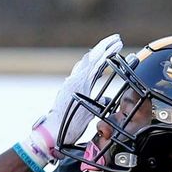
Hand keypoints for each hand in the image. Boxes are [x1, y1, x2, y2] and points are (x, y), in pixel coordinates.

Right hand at [14, 34, 122, 171]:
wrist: (54, 132)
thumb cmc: (68, 125)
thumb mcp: (85, 111)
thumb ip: (95, 101)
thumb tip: (107, 99)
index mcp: (77, 85)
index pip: (91, 66)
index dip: (101, 55)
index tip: (112, 49)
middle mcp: (74, 80)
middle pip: (91, 59)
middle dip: (105, 47)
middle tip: (117, 39)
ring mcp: (74, 82)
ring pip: (92, 60)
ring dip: (105, 49)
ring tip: (116, 42)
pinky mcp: (76, 85)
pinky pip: (90, 69)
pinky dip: (100, 59)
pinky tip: (107, 52)